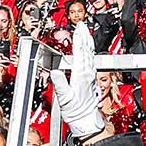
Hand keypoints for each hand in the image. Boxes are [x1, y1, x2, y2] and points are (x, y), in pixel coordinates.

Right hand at [48, 24, 107, 140]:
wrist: (85, 120)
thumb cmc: (76, 111)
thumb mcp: (64, 97)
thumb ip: (59, 83)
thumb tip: (54, 70)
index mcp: (81, 74)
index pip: (80, 51)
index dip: (79, 38)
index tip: (78, 27)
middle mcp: (88, 72)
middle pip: (87, 49)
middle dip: (84, 35)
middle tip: (82, 24)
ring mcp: (90, 75)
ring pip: (90, 53)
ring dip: (87, 41)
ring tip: (85, 32)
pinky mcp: (90, 79)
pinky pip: (90, 60)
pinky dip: (88, 51)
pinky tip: (86, 50)